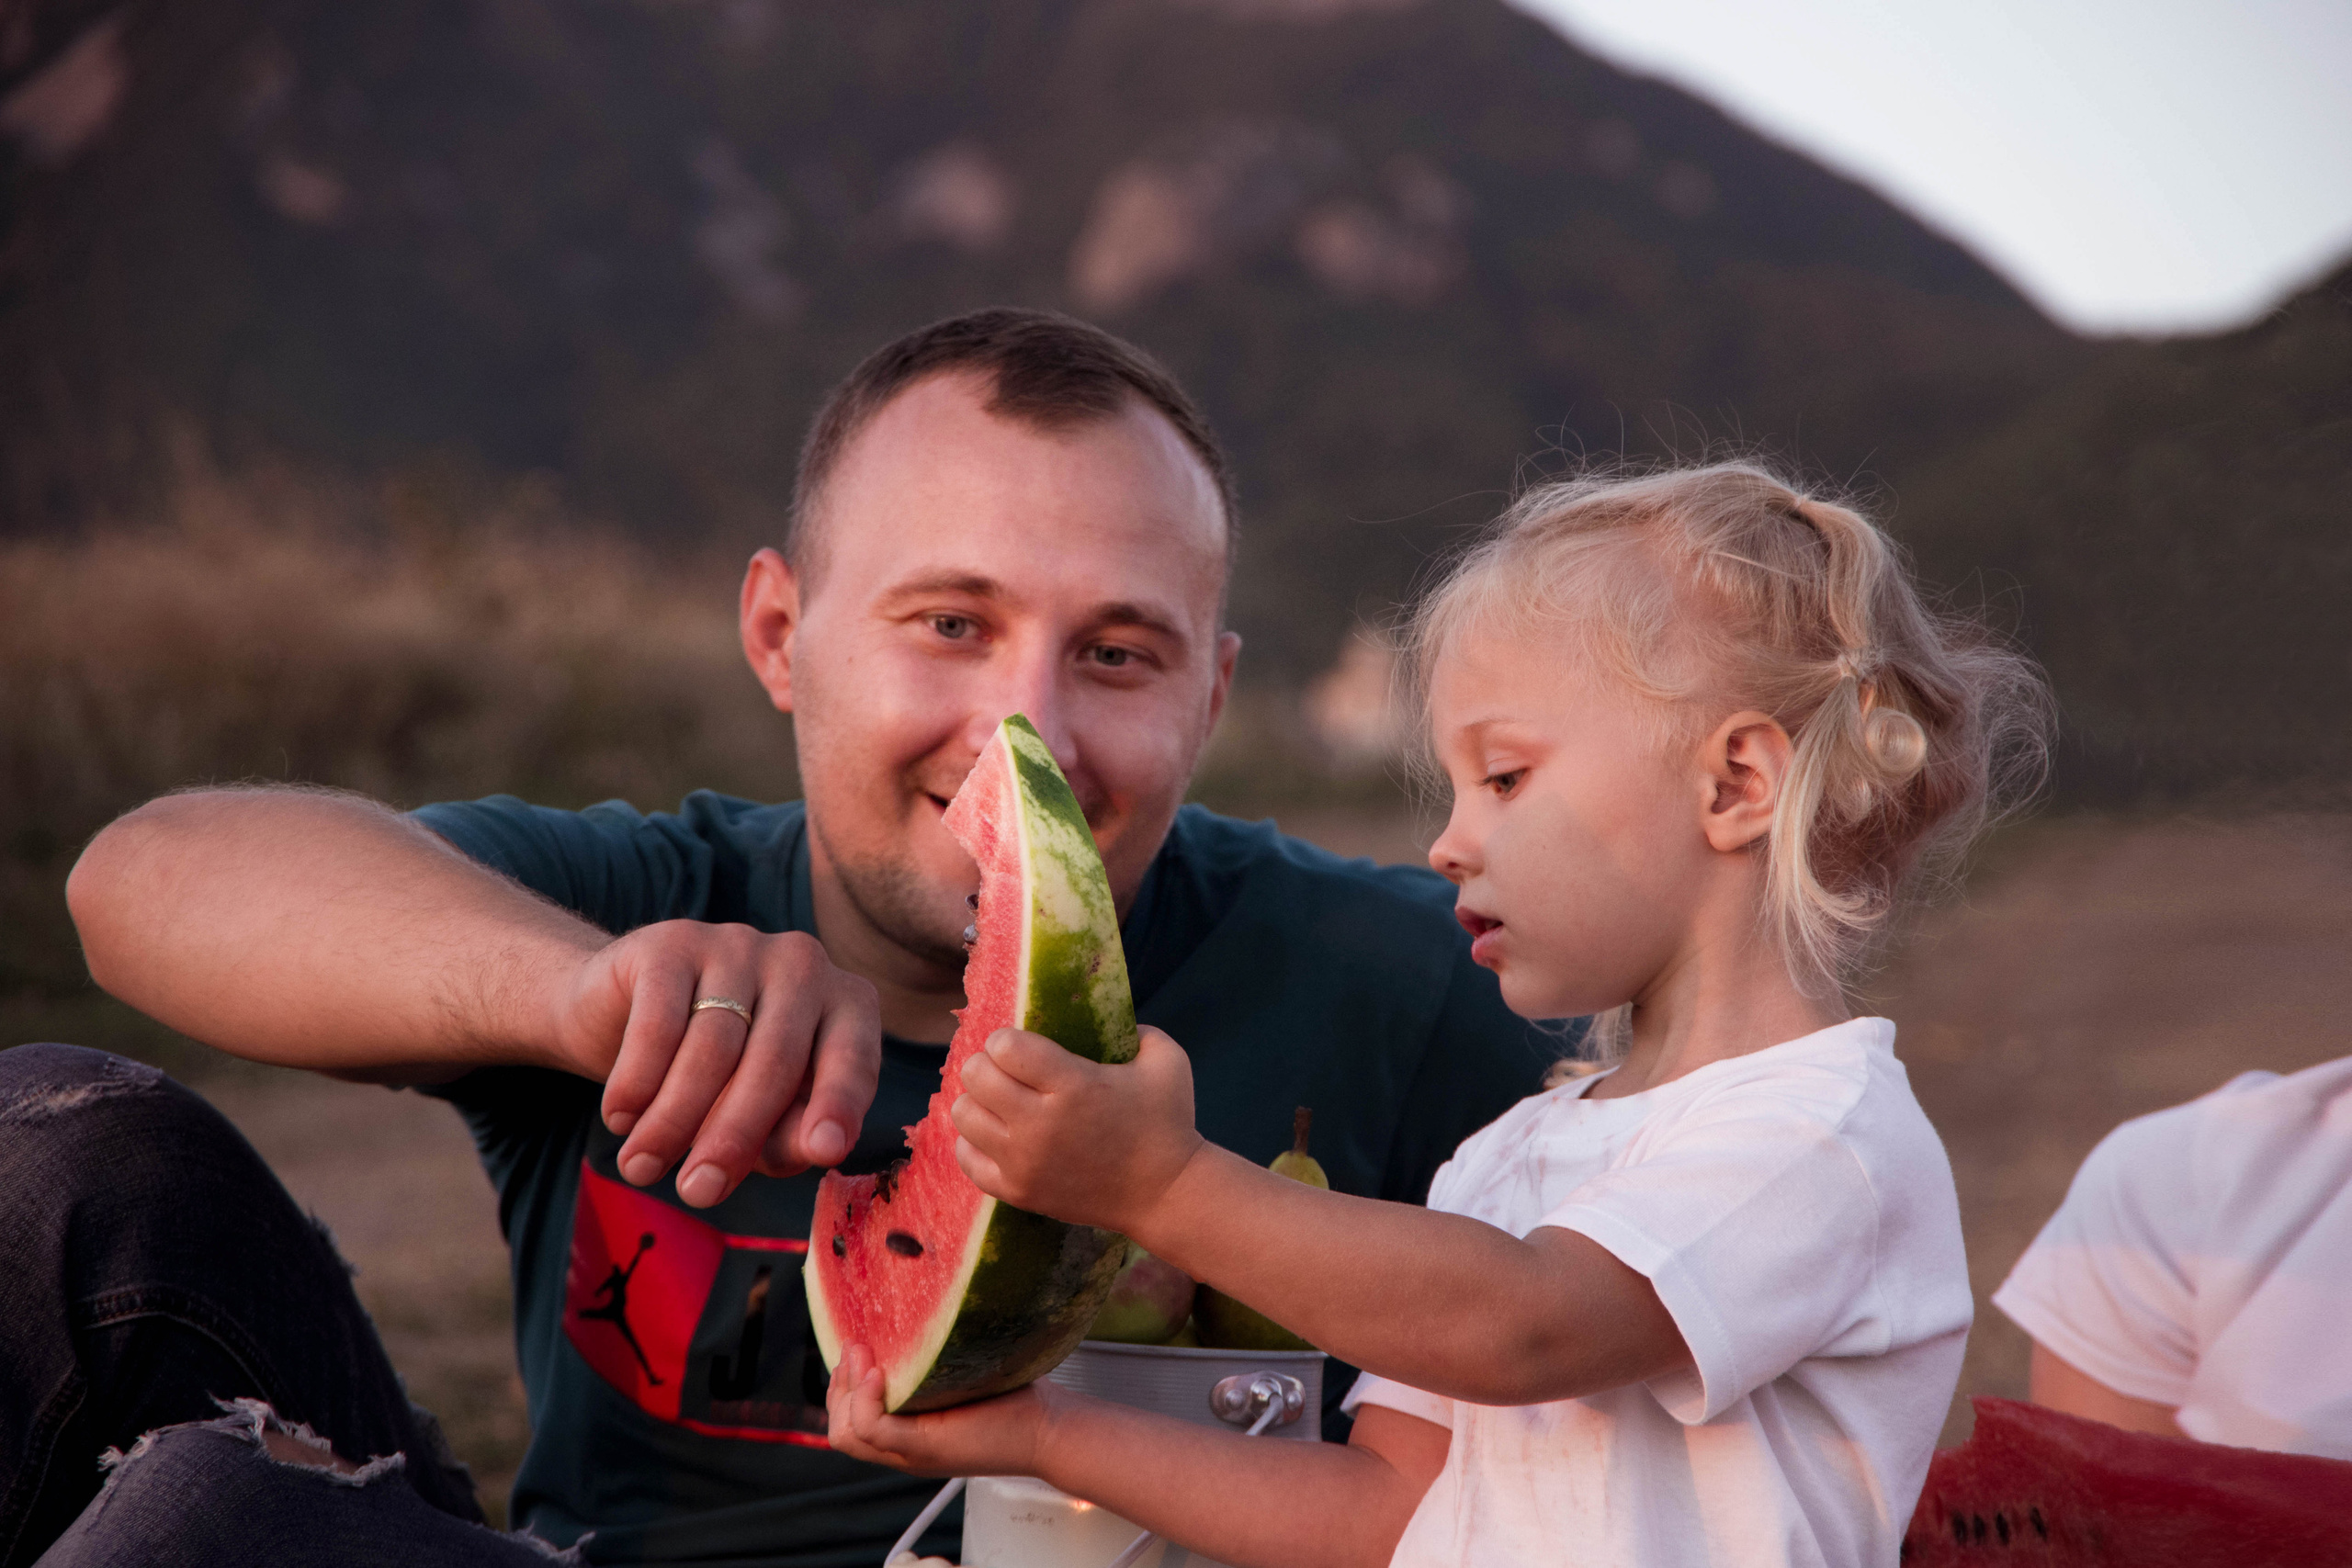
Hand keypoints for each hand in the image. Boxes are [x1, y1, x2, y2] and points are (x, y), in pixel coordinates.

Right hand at [558, 921, 880, 1205]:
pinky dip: (638, 1079)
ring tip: (640, 1167)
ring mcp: (739, 945)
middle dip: (734, 1135)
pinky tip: (620, 1117)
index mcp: (846, 1005)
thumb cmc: (716, 1079)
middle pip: (775, 1060)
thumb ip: (790, 1133)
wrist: (623, 1016)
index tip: (823, 1152)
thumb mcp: (762, 1115)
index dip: (839, 1104)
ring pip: (713, 1046)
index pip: (853, 1058)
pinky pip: (659, 1022)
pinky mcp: (674, 942)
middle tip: (697, 1191)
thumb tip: (811, 1150)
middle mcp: (803, 964)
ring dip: (673, 1118)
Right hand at [827, 1344, 1052, 1476]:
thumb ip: (931, 1358)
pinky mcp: (925, 1447)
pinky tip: (879, 1372)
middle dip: (838, 1386)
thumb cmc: (1013, 1398)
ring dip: (847, 1389)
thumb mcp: (959, 1374)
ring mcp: (912, 1453)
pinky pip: (872, 1430)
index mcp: (908, 1436)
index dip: (843, 1386)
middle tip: (857, 1350)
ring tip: (864, 1357)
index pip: (849, 1422)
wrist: (1049, 1429)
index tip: (859, 1348)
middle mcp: (903, 1451)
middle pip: (840, 1431)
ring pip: (847, 1434)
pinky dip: (866, 1399)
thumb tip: (914, 1310)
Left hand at [951, 1025, 1204, 1234]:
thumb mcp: (1166, 1059)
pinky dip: (975, 1142)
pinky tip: (998, 1135)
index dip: (1007, 1038)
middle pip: (976, 1076)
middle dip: (987, 1064)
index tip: (1022, 1045)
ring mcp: (1025, 1162)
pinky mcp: (1018, 1192)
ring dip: (978, 1101)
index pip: (1005, 1046)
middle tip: (1008, 1071)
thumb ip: (1135, 1029)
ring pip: (964, 1115)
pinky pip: (966, 1159)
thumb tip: (1101, 1015)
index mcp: (1074, 1085)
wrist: (1165, 1194)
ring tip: (1000, 1102)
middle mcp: (1040, 1123)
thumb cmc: (1168, 1123)